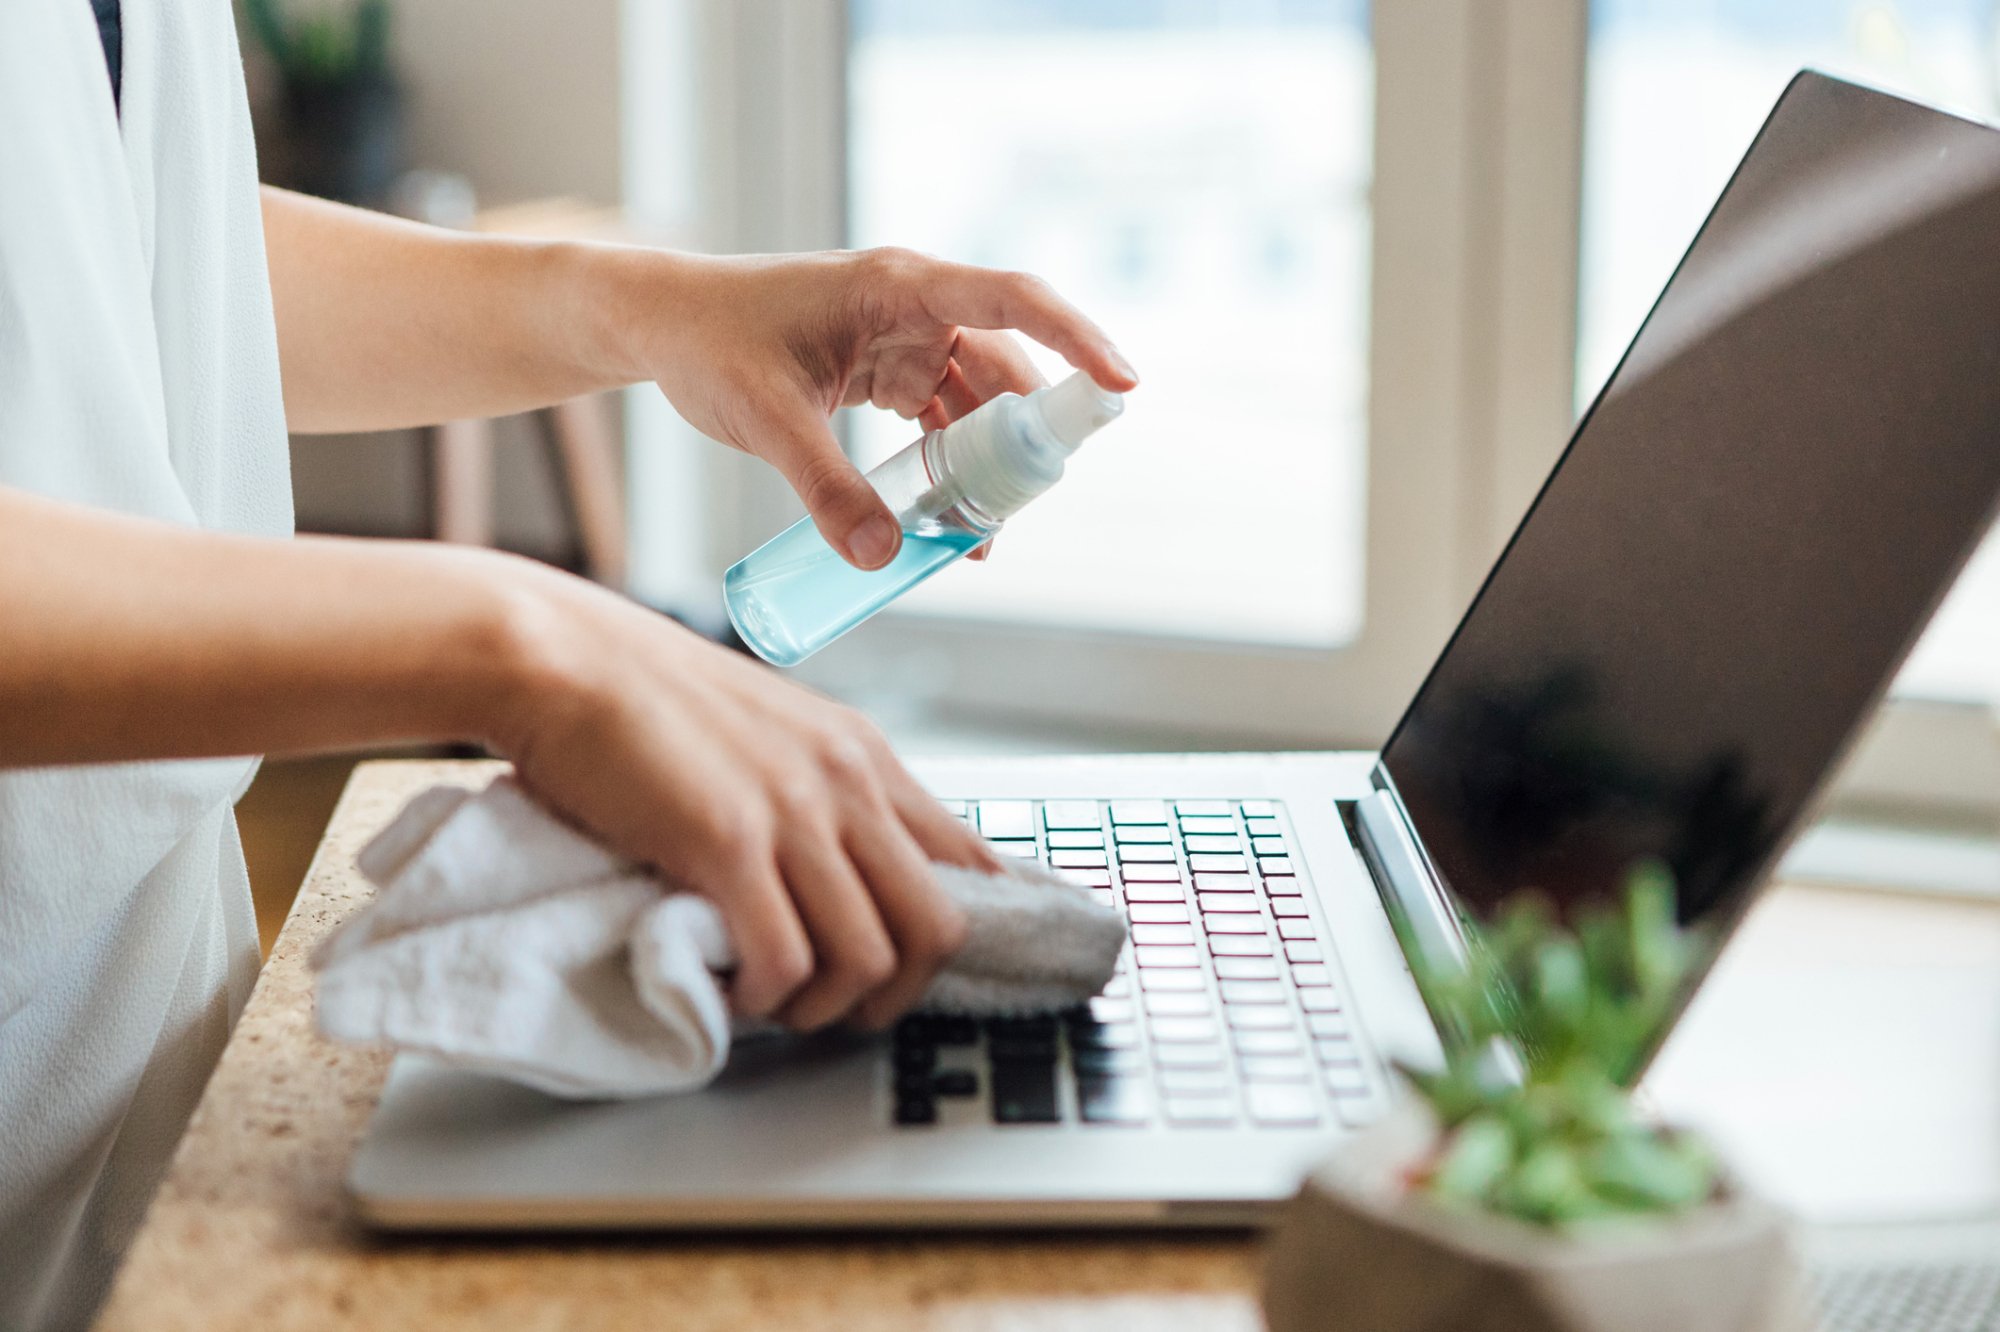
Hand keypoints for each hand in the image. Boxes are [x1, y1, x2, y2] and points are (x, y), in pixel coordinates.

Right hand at [490, 563, 1000, 1030]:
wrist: (564, 660)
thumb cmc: (647, 702)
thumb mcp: (772, 736)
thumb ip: (819, 794)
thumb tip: (846, 876)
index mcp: (865, 756)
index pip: (973, 861)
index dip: (957, 935)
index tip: (920, 972)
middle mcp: (848, 781)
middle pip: (939, 926)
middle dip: (899, 991)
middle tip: (841, 1006)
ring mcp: (794, 810)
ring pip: (870, 957)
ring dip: (825, 1006)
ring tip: (775, 1003)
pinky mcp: (728, 840)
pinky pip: (785, 961)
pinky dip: (764, 999)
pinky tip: (730, 990)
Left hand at [627, 248, 1138, 568]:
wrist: (657, 324)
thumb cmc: (707, 342)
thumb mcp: (766, 419)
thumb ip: (825, 490)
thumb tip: (884, 560)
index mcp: (898, 288)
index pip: (1013, 301)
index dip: (1077, 339)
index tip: (1121, 386)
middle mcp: (913, 307)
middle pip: (1004, 370)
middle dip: (1022, 444)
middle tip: (1020, 515)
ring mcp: (902, 340)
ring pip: (975, 406)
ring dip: (984, 468)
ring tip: (977, 541)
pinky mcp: (883, 371)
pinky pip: (939, 422)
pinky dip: (949, 470)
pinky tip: (946, 525)